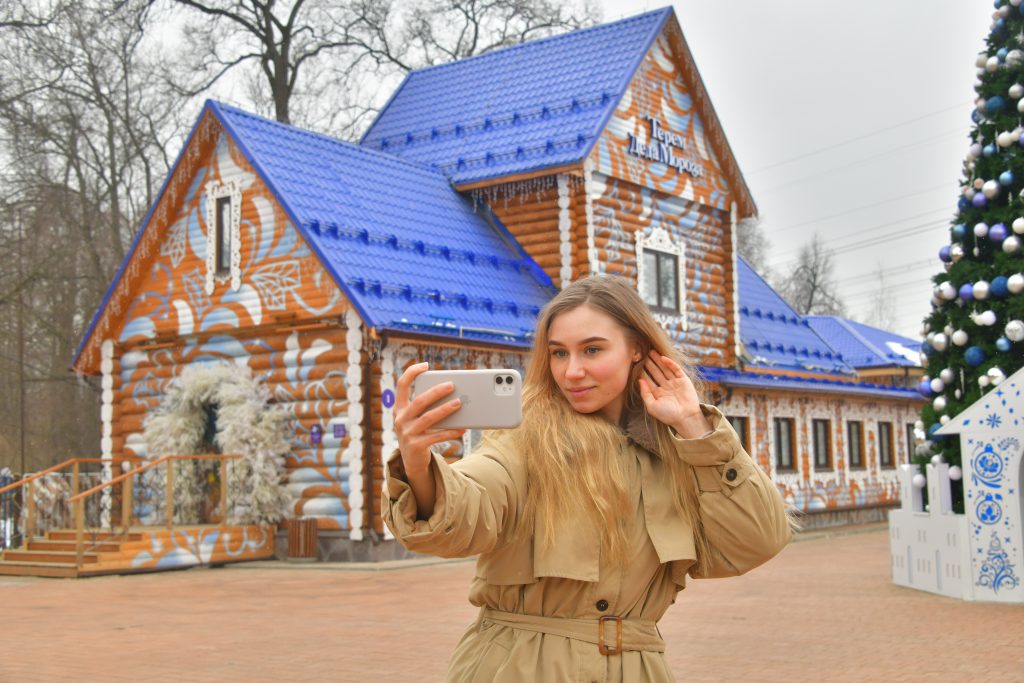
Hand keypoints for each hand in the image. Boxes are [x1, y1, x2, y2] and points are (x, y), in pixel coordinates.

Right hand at [394, 362, 465, 476]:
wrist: (411, 461)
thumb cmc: (419, 433)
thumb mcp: (416, 418)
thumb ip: (427, 407)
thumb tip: (453, 395)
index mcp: (399, 408)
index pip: (402, 385)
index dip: (412, 372)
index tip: (425, 365)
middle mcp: (400, 419)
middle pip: (419, 401)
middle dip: (436, 392)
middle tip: (451, 385)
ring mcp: (407, 433)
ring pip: (428, 418)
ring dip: (445, 410)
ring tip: (459, 403)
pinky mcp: (416, 446)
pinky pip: (436, 436)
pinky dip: (450, 432)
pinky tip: (462, 428)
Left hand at [637, 351, 710, 437]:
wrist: (685, 418)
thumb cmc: (668, 415)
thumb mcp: (652, 406)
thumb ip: (645, 393)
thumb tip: (639, 380)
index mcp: (658, 393)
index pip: (649, 380)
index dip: (643, 372)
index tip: (636, 364)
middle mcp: (666, 387)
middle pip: (656, 372)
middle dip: (650, 364)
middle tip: (643, 353)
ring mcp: (675, 383)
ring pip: (665, 369)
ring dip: (658, 361)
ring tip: (651, 352)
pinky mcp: (684, 380)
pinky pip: (676, 369)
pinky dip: (670, 363)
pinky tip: (663, 358)